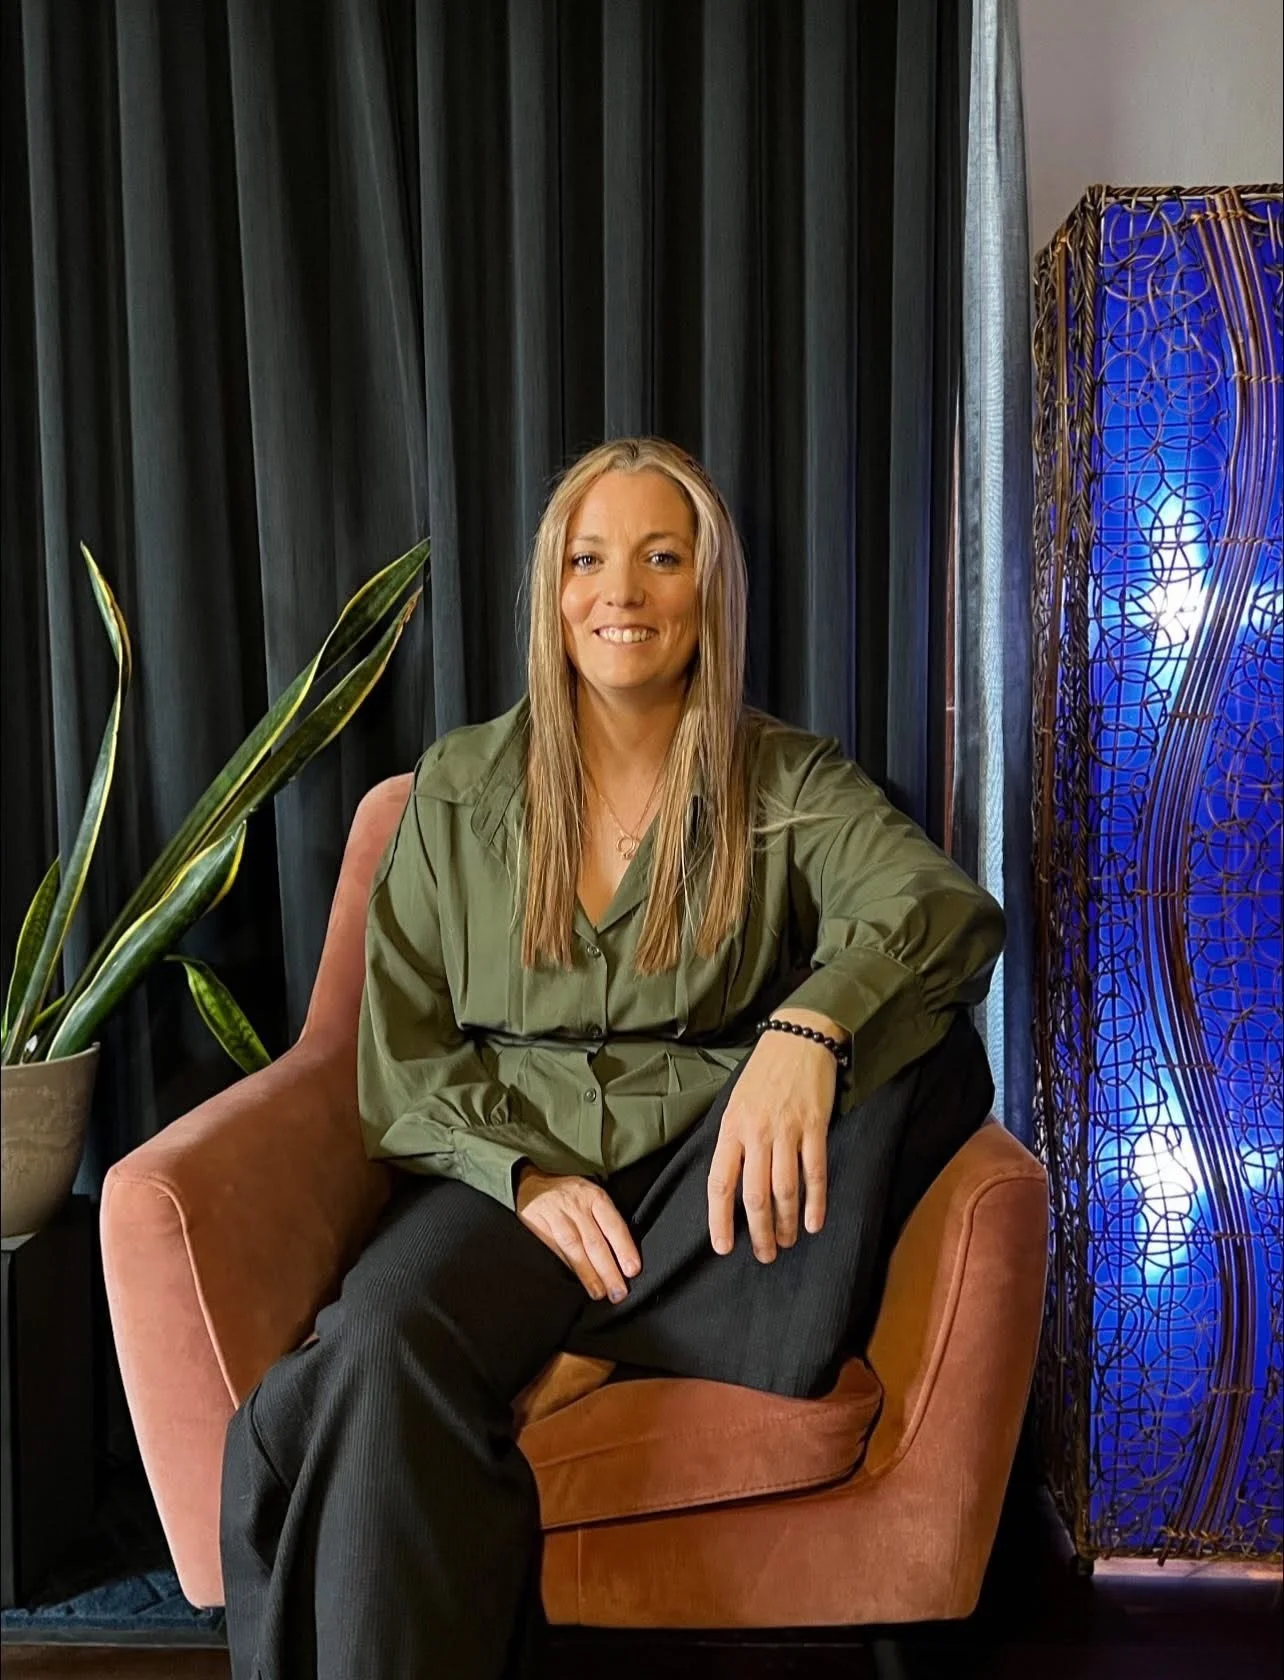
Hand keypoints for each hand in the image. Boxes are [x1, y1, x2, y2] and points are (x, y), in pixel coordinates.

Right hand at [516, 1167, 641, 1302]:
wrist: (532, 1184)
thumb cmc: (569, 1195)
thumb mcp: (591, 1196)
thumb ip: (605, 1220)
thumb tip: (623, 1256)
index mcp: (595, 1197)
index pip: (613, 1225)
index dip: (624, 1248)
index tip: (632, 1270)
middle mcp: (576, 1206)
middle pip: (595, 1242)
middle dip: (608, 1270)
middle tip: (618, 1292)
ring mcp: (557, 1216)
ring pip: (575, 1248)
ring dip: (588, 1274)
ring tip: (599, 1292)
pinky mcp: (539, 1226)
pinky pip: (556, 1250)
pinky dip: (568, 1267)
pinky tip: (577, 1280)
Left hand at [706, 1010, 843, 1262]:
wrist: (798, 1037)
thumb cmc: (764, 1073)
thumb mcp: (736, 1103)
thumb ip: (733, 1140)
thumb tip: (730, 1182)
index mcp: (731, 1127)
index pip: (721, 1183)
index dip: (720, 1219)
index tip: (724, 1247)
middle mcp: (756, 1132)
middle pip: (754, 1195)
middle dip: (758, 1231)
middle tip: (764, 1255)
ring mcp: (787, 1130)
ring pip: (784, 1189)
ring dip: (785, 1223)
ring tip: (786, 1242)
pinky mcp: (815, 1126)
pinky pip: (814, 1172)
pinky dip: (815, 1202)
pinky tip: (814, 1222)